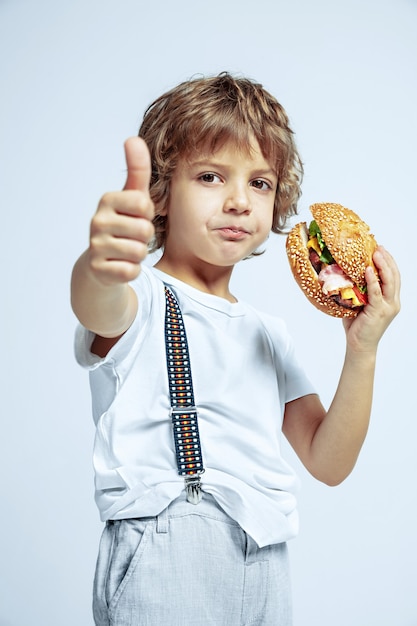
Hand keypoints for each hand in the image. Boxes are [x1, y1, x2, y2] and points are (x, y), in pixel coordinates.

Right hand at [88, 137, 154, 285]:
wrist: (101, 263)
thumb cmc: (123, 224)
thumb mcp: (132, 197)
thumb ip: (137, 170)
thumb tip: (134, 138)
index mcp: (107, 200)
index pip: (145, 204)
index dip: (148, 214)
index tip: (136, 216)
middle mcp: (97, 221)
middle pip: (144, 229)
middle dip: (144, 236)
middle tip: (131, 236)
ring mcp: (96, 246)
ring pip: (139, 251)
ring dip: (139, 254)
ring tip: (126, 250)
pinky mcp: (98, 269)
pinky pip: (131, 270)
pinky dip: (131, 270)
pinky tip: (120, 264)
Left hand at [343, 246, 400, 351]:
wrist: (359, 346)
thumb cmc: (357, 326)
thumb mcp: (359, 304)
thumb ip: (358, 291)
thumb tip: (345, 274)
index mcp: (391, 300)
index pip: (394, 276)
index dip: (389, 262)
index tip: (381, 249)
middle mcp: (393, 302)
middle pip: (394, 276)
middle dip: (387, 259)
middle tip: (379, 246)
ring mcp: (388, 307)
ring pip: (389, 282)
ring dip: (382, 265)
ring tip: (376, 253)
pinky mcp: (379, 311)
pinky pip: (376, 293)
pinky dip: (373, 280)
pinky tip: (368, 270)